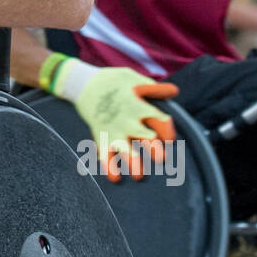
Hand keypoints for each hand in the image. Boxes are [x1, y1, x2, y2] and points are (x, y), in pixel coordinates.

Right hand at [43, 54, 177, 180]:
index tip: (169, 139)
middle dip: (153, 148)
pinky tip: (115, 178)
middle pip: (144, 137)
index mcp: (138, 106)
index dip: (166, 129)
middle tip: (160, 159)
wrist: (81, 83)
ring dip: (132, 162)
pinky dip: (109, 167)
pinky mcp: (101, 136)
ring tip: (139, 175)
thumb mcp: (132, 77)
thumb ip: (153, 88)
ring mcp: (113, 130)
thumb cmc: (111, 80)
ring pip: (125, 150)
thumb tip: (174, 91)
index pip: (158, 119)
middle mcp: (127, 120)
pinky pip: (104, 155)